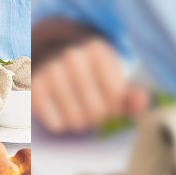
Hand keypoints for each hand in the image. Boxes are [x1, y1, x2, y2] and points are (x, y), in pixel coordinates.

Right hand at [33, 35, 149, 133]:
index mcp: (96, 49)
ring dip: (79, 123)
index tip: (110, 104)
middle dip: (97, 118)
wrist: (50, 61)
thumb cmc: (89, 77)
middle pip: (96, 111)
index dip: (115, 108)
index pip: (116, 95)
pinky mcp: (33, 88)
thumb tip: (142, 102)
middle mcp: (71, 55)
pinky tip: (60, 113)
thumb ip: (131, 96)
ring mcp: (49, 70)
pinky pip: (55, 124)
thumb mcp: (112, 80)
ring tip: (77, 113)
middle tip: (92, 112)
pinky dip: (61, 125)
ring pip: (75, 119)